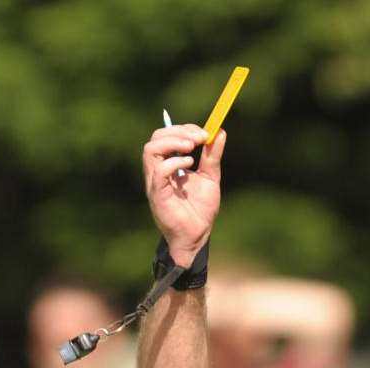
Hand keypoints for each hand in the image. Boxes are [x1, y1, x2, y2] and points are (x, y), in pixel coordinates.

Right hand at [142, 124, 224, 263]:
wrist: (198, 235)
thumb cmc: (200, 210)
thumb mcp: (210, 176)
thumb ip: (212, 155)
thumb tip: (219, 131)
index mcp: (168, 165)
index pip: (165, 136)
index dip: (184, 129)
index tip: (204, 133)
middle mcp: (158, 171)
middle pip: (155, 138)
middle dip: (178, 131)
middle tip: (199, 138)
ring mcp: (155, 183)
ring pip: (150, 150)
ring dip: (173, 142)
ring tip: (192, 147)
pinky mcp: (157, 195)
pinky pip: (159, 171)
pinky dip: (174, 162)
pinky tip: (190, 164)